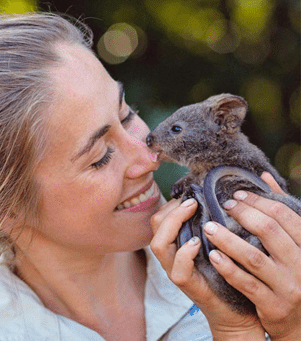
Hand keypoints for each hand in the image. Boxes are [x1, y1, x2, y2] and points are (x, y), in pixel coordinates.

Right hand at [150, 198, 264, 338]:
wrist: (239, 307)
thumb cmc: (229, 268)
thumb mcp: (217, 238)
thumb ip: (210, 219)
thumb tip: (215, 191)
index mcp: (176, 241)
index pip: (161, 214)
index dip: (173, 200)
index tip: (193, 193)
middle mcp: (171, 254)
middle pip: (155, 224)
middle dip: (172, 208)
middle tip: (193, 201)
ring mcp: (176, 270)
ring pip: (158, 243)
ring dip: (174, 223)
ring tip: (192, 213)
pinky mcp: (188, 285)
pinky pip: (177, 269)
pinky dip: (185, 252)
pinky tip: (198, 243)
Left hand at [203, 178, 300, 340]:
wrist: (299, 322)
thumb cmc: (291, 274)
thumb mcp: (293, 245)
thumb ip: (281, 212)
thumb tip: (264, 177)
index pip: (284, 216)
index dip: (259, 201)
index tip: (237, 195)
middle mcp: (300, 266)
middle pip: (269, 232)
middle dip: (243, 214)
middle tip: (223, 205)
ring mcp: (287, 287)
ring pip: (254, 258)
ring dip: (229, 240)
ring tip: (209, 227)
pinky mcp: (273, 306)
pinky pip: (246, 283)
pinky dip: (228, 268)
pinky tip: (213, 256)